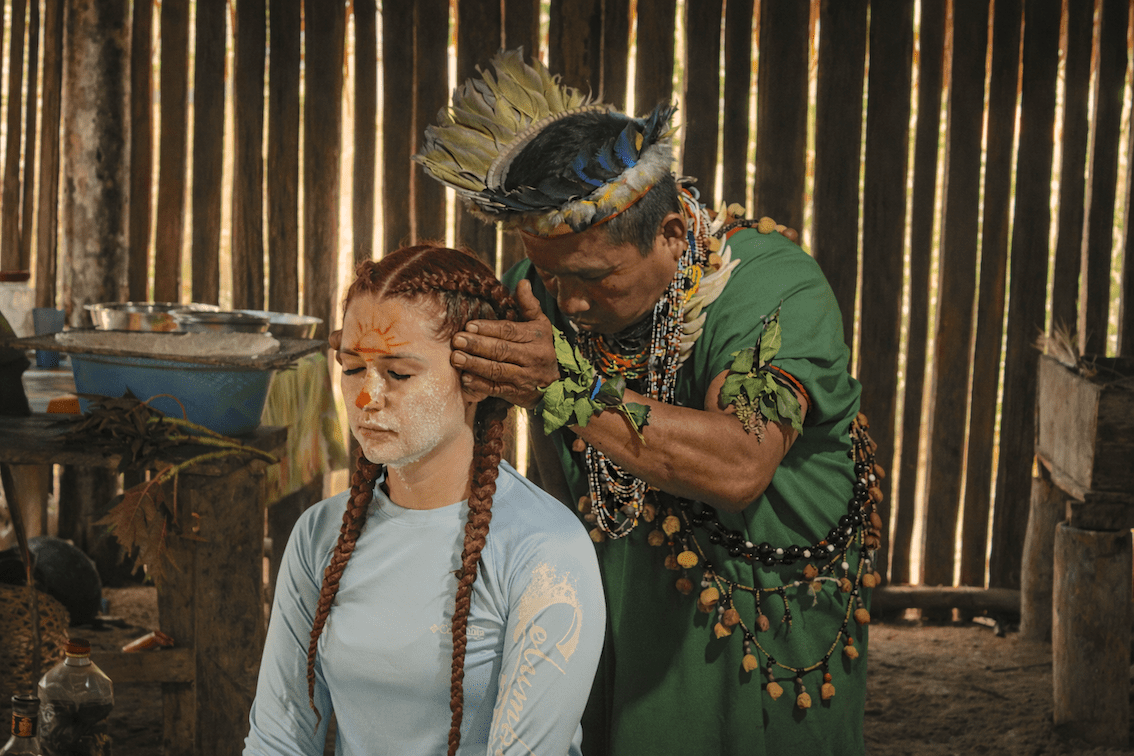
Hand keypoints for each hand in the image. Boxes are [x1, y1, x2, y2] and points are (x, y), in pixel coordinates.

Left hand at [450, 279, 559, 407]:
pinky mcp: (518, 393)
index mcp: (536, 337)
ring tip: (455, 358)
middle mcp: (532, 357)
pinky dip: (480, 384)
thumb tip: (523, 283)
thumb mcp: (540, 325)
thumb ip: (529, 305)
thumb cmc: (541, 348)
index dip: (489, 328)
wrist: (557, 384)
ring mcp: (525, 377)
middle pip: (502, 350)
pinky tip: (465, 378)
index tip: (469, 326)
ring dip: (474, 364)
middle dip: (477, 345)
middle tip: (456, 340)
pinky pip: (497, 389)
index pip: (510, 331)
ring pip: (497, 370)